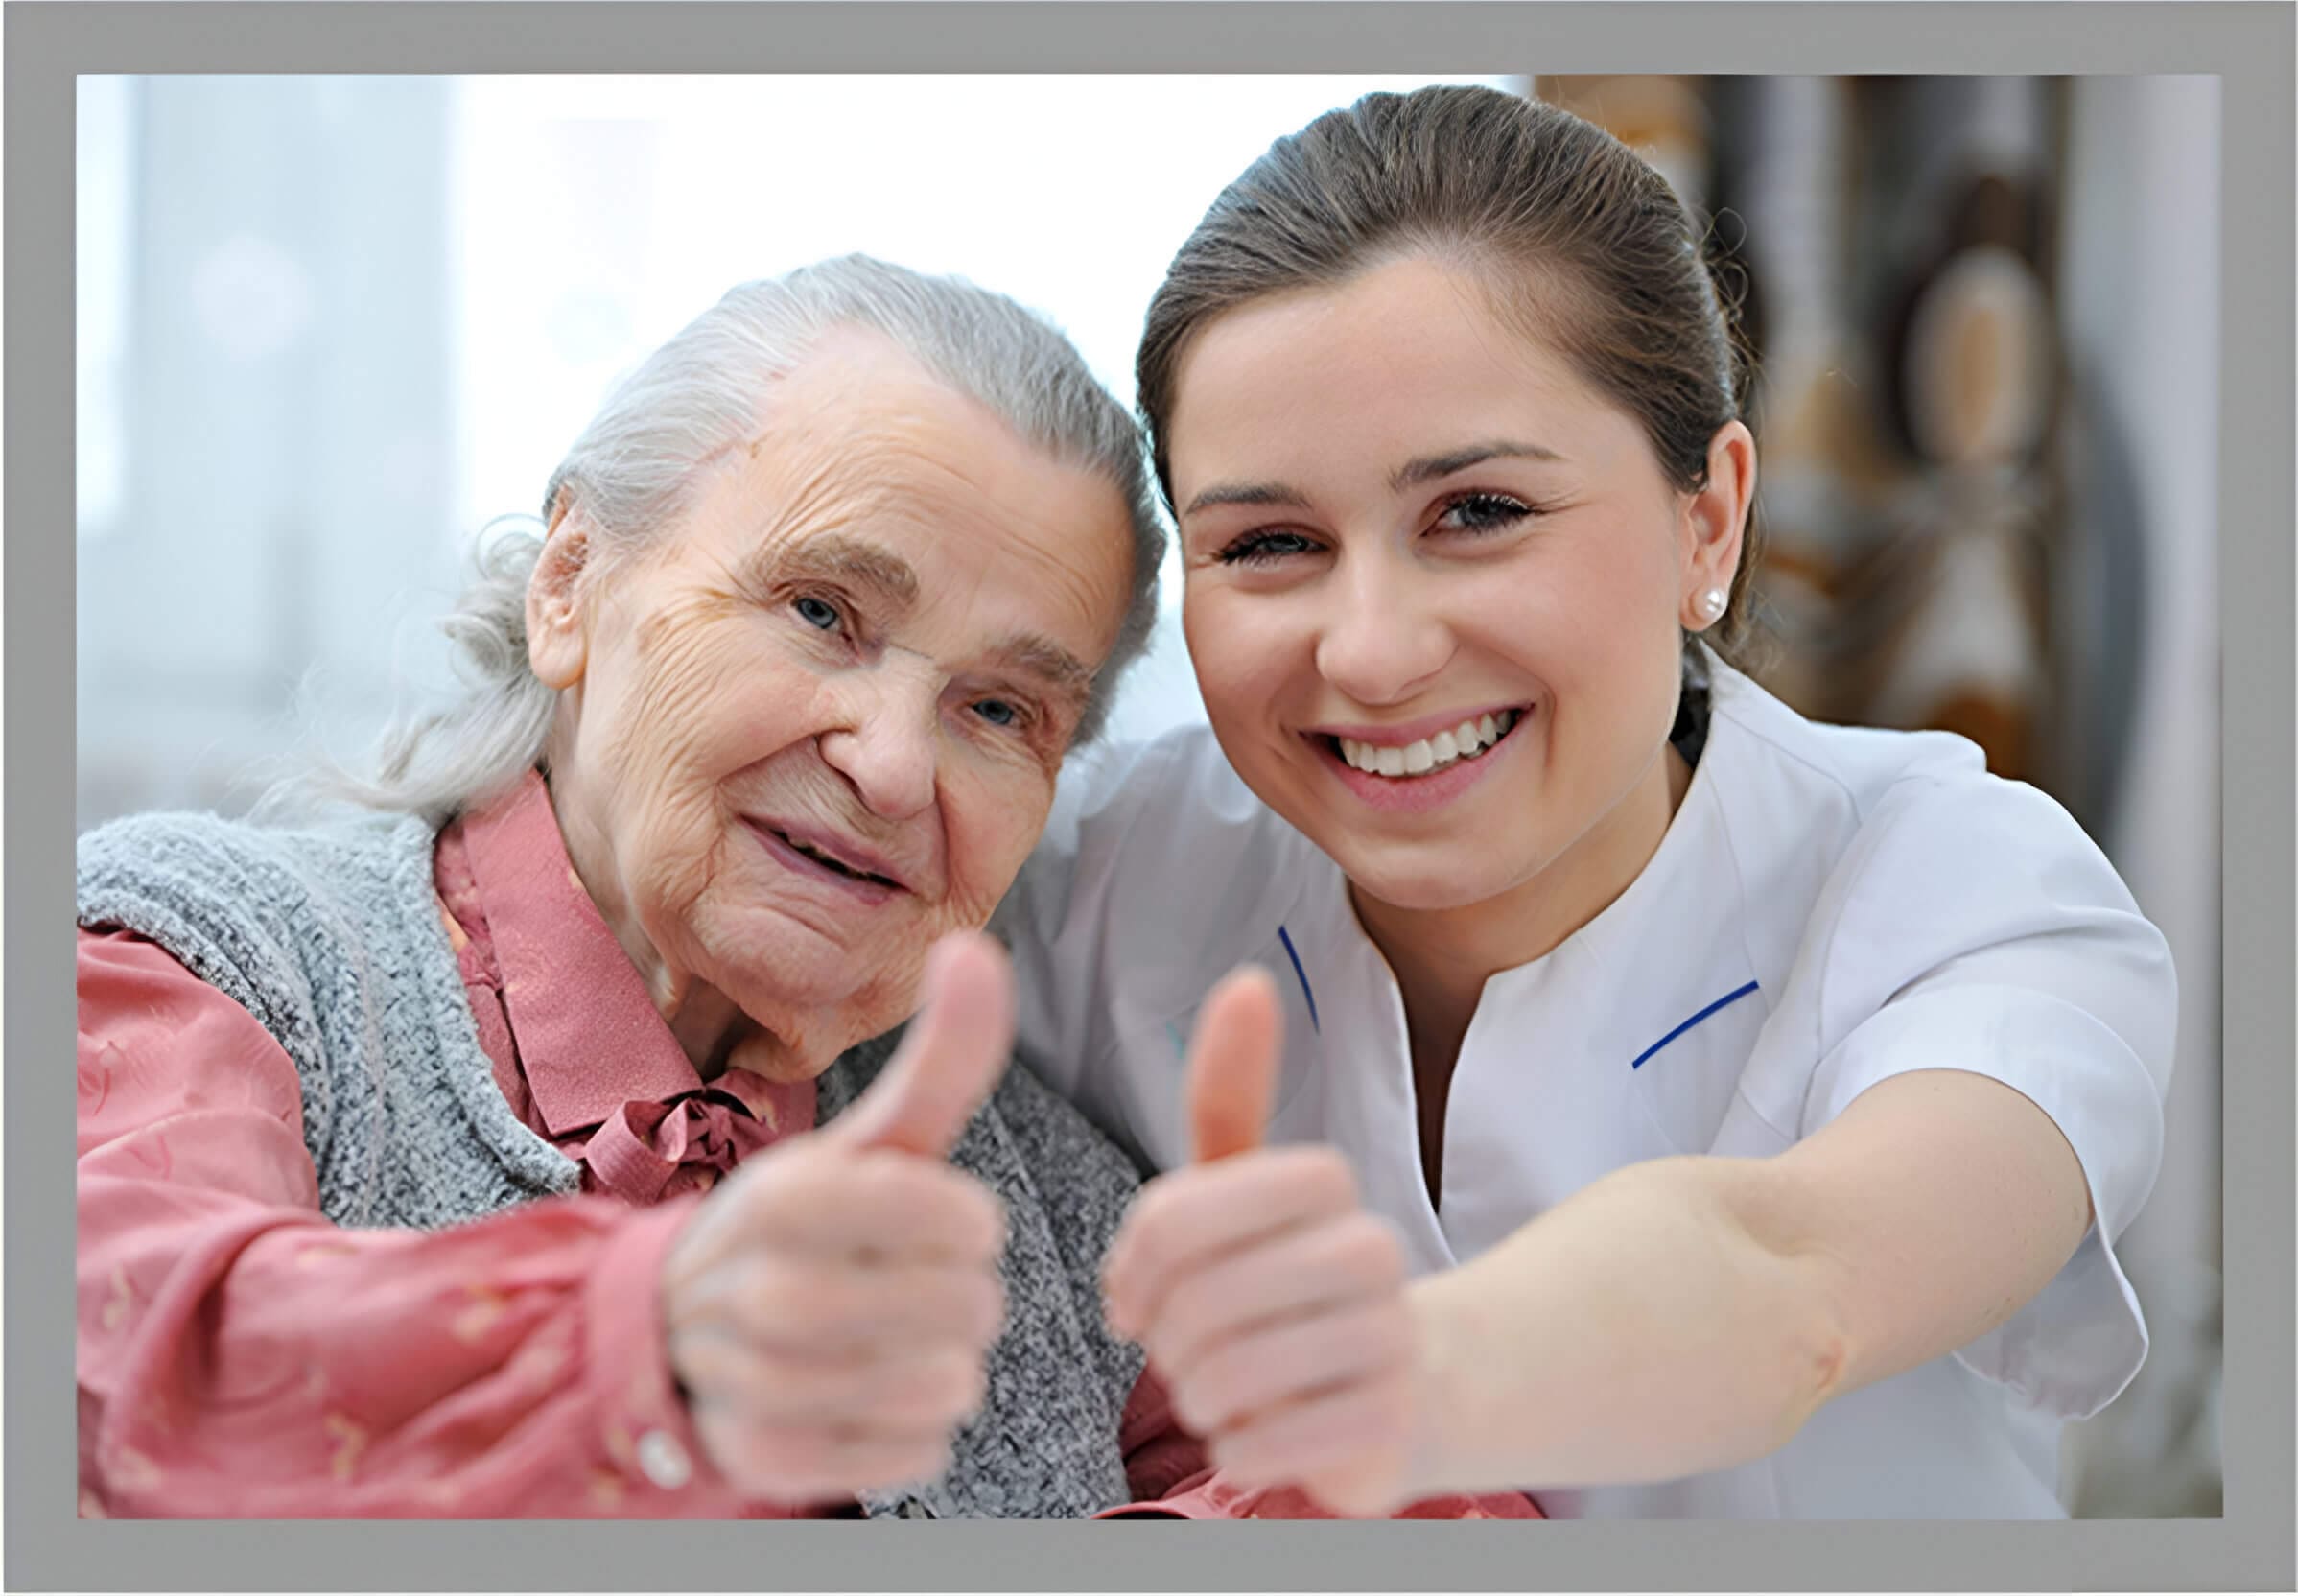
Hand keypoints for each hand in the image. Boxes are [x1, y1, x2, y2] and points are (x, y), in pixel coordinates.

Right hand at [657, 931, 1014, 1501]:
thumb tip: (974, 944)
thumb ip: (942, 1054)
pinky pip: (912, 1455)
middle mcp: (763, 1291)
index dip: (967, 1223)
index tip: (932, 1218)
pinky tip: (870, 1390)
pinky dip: (912, 1428)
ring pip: (945, 1387)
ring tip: (892, 1335)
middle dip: (961, 1294)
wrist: (680, 1327)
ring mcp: (759, 1383)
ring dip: (943, 1363)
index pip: (962, 1222)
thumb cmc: (810, 1222)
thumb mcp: (873, 1137)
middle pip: (967, 1310)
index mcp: (789, 1197)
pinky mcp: (767, 1460)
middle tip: (906, 1282)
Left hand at [1101, 966, 1429, 1516]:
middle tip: (1193, 1352)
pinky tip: (1264, 1433)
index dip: (1136, 1269)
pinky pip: (1258, 1445)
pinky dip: (1238, 1449)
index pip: (1170, 1220)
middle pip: (1194, 1303)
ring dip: (1201, 1398)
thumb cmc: (1293, 1283)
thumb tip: (1245, 979)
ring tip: (1228, 1390)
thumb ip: (1229, 1092)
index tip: (1142, 1295)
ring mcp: (1387, 1340)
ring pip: (1223, 1376)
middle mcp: (1369, 1249)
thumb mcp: (1247, 1185)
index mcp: (1323, 1181)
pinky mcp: (1388, 1426)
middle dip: (1169, 1343)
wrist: (1411, 1388)